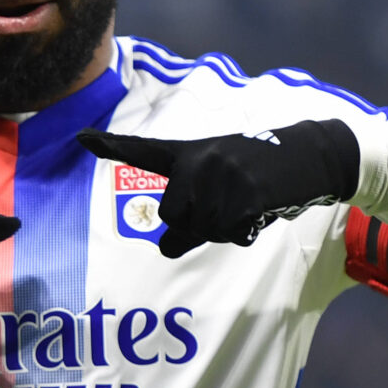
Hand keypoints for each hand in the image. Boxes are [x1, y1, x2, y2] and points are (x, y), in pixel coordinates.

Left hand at [78, 119, 358, 258]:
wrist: (307, 156)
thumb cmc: (257, 172)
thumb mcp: (219, 179)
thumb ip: (187, 211)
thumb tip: (164, 249)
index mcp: (189, 152)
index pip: (145, 150)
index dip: (110, 146)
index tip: (81, 138)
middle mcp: (199, 161)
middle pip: (172, 217)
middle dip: (194, 225)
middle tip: (226, 205)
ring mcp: (222, 176)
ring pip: (200, 230)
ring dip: (222, 229)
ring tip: (244, 203)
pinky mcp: (245, 195)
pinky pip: (228, 234)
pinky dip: (242, 232)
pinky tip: (259, 210)